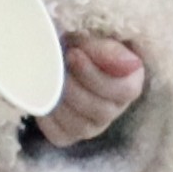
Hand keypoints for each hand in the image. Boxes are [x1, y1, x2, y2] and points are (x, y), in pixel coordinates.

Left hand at [42, 33, 148, 147]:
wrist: (55, 50)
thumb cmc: (79, 38)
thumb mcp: (95, 35)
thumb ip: (110, 49)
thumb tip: (131, 63)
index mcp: (130, 81)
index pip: (124, 91)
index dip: (96, 75)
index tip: (73, 53)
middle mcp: (115, 107)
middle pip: (102, 112)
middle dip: (74, 89)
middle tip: (55, 67)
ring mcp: (93, 124)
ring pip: (81, 127)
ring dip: (61, 104)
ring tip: (46, 80)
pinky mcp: (70, 133)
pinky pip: (60, 136)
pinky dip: (47, 120)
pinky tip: (40, 99)